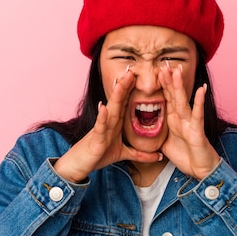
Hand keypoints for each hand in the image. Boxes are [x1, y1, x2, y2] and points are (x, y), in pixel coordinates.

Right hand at [54, 68, 162, 182]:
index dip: (131, 89)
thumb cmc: (98, 156)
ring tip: (120, 81)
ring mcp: (101, 129)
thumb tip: (158, 156)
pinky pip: (100, 127)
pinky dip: (102, 117)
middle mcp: (108, 122)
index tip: (140, 76)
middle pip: (118, 101)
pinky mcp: (95, 139)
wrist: (78, 165)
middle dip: (125, 85)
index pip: (124, 103)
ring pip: (110, 109)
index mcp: (115, 123)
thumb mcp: (123, 155)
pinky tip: (103, 107)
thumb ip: (140, 155)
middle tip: (132, 70)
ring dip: (115, 96)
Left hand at [158, 63, 220, 179]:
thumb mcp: (165, 143)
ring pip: (183, 101)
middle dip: (168, 80)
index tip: (154, 70)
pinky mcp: (197, 131)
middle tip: (163, 63)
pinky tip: (200, 89)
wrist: (201, 170)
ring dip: (180, 86)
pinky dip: (198, 102)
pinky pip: (197, 115)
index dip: (161, 85)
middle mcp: (182, 118)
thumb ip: (157, 133)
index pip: (166, 98)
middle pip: (173, 95)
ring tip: (177, 70)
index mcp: (173, 120)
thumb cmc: (186, 156)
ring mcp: (190, 123)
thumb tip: (144, 129)